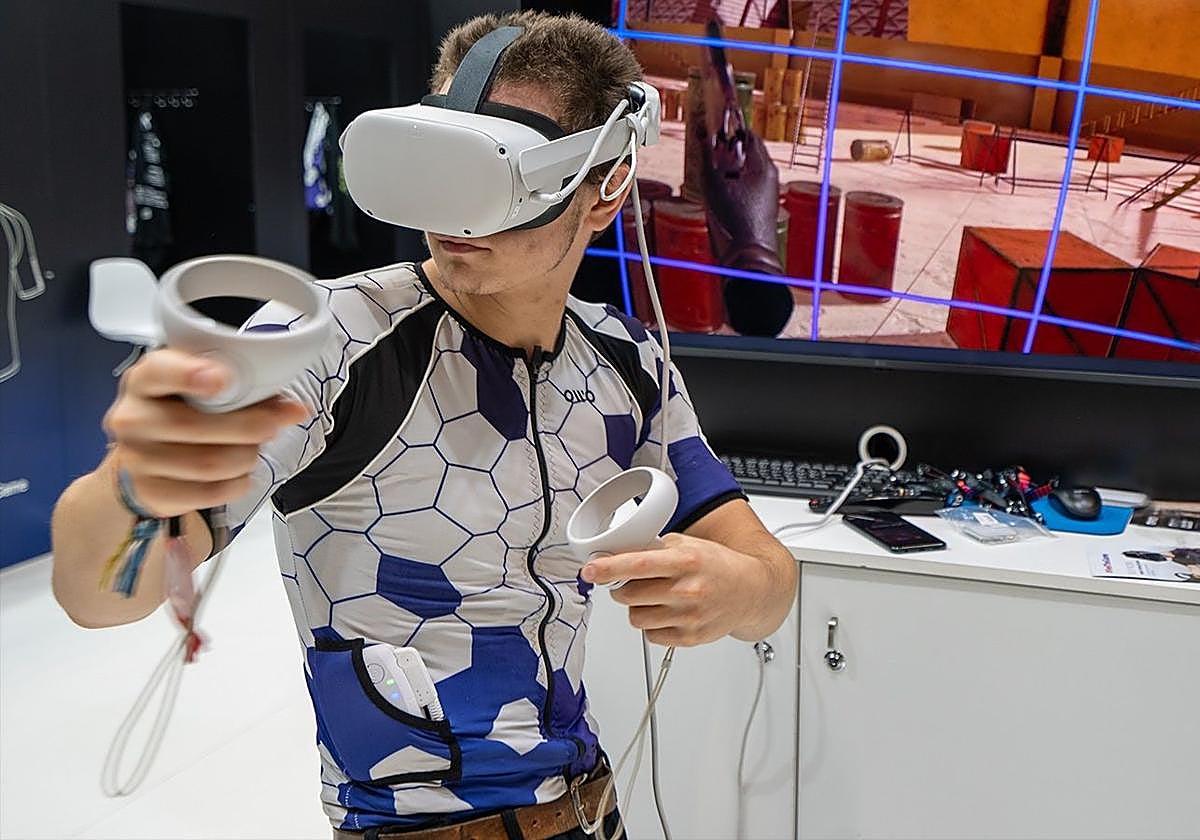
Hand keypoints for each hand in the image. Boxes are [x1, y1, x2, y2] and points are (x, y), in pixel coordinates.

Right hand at [103, 349, 309, 516]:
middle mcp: (133, 416)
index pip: (160, 372)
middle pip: (192, 425)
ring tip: (253, 450)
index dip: (190, 375)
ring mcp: (136, 457)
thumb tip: (294, 409)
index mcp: (146, 378)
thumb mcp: (211, 389)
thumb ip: (248, 390)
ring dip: (244, 457)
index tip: (222, 380)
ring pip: (206, 463)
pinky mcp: (149, 491)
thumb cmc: (187, 411)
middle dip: (245, 427)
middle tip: (271, 426)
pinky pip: (206, 493)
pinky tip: (240, 475)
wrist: (150, 455)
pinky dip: (235, 485)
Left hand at [580, 533, 769, 646]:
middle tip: (631, 583)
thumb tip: (619, 553)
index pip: (638, 565)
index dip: (609, 567)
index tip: (590, 569)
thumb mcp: (690, 545)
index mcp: (686, 561)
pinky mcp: (690, 638)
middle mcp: (688, 590)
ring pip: (637, 618)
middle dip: (622, 589)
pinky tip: (666, 613)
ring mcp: (689, 617)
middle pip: (630, 595)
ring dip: (637, 608)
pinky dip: (652, 625)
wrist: (752, 591)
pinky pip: (651, 635)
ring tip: (653, 598)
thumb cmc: (720, 566)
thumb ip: (657, 547)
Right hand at [701, 120, 793, 336]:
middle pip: (745, 152)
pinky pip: (744, 187)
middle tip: (706, 150)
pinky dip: (730, 185)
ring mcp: (767, 193)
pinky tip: (716, 194)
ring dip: (726, 168)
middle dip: (725, 150)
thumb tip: (704, 135)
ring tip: (709, 174)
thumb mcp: (714, 184)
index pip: (747, 133)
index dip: (729, 128)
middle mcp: (769, 176)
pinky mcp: (761, 208)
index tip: (713, 125)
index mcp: (763, 165)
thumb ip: (708, 157)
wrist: (748, 258)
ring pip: (744, 170)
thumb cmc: (737, 222)